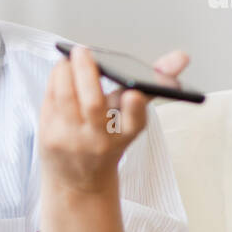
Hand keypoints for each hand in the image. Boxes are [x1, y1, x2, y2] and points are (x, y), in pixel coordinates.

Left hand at [38, 46, 189, 194]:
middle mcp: (100, 140)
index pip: (135, 123)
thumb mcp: (130, 116)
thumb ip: (152, 85)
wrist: (78, 180)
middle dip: (87, 73)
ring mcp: (73, 140)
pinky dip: (54, 81)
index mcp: (125, 134)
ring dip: (65, 72)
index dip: (135, 108)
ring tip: (69, 58)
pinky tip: (60, 72)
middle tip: (83, 51)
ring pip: (66, 98)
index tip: (134, 94)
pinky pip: (49, 101)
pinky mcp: (49, 137)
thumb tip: (181, 56)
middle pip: (93, 104)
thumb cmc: (107, 139)